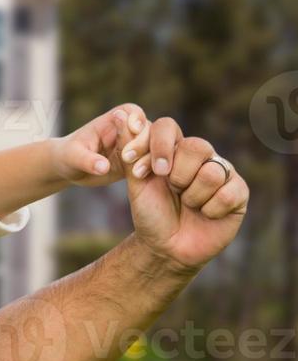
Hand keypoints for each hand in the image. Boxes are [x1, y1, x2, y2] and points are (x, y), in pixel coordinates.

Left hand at [54, 103, 150, 186]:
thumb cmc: (68, 156)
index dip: (136, 118)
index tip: (133, 129)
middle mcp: (127, 132)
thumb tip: (103, 167)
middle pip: (147, 129)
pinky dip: (151, 170)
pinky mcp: (137, 163)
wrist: (69, 169)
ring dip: (149, 158)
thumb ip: (87, 160)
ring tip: (136, 173)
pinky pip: (151, 164)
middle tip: (128, 157)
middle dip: (142, 142)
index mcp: (112, 121)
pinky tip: (143, 179)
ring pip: (153, 147)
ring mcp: (135, 147)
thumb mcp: (73, 157)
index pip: (131, 112)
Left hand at [120, 117, 247, 271]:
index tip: (138, 171)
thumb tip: (122, 113)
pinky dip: (210, 209)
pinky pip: (228, 192)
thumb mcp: (136, 182)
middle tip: (170, 190)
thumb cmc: (150, 212)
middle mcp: (201, 156)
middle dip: (176, 174)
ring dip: (191, 196)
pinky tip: (205, 215)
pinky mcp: (238, 193)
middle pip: (196, 146)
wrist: (165, 246)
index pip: (168, 127)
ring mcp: (222, 172)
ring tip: (187, 204)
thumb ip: (130, 149)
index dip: (154, 146)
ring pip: (212, 171)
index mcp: (174, 148)